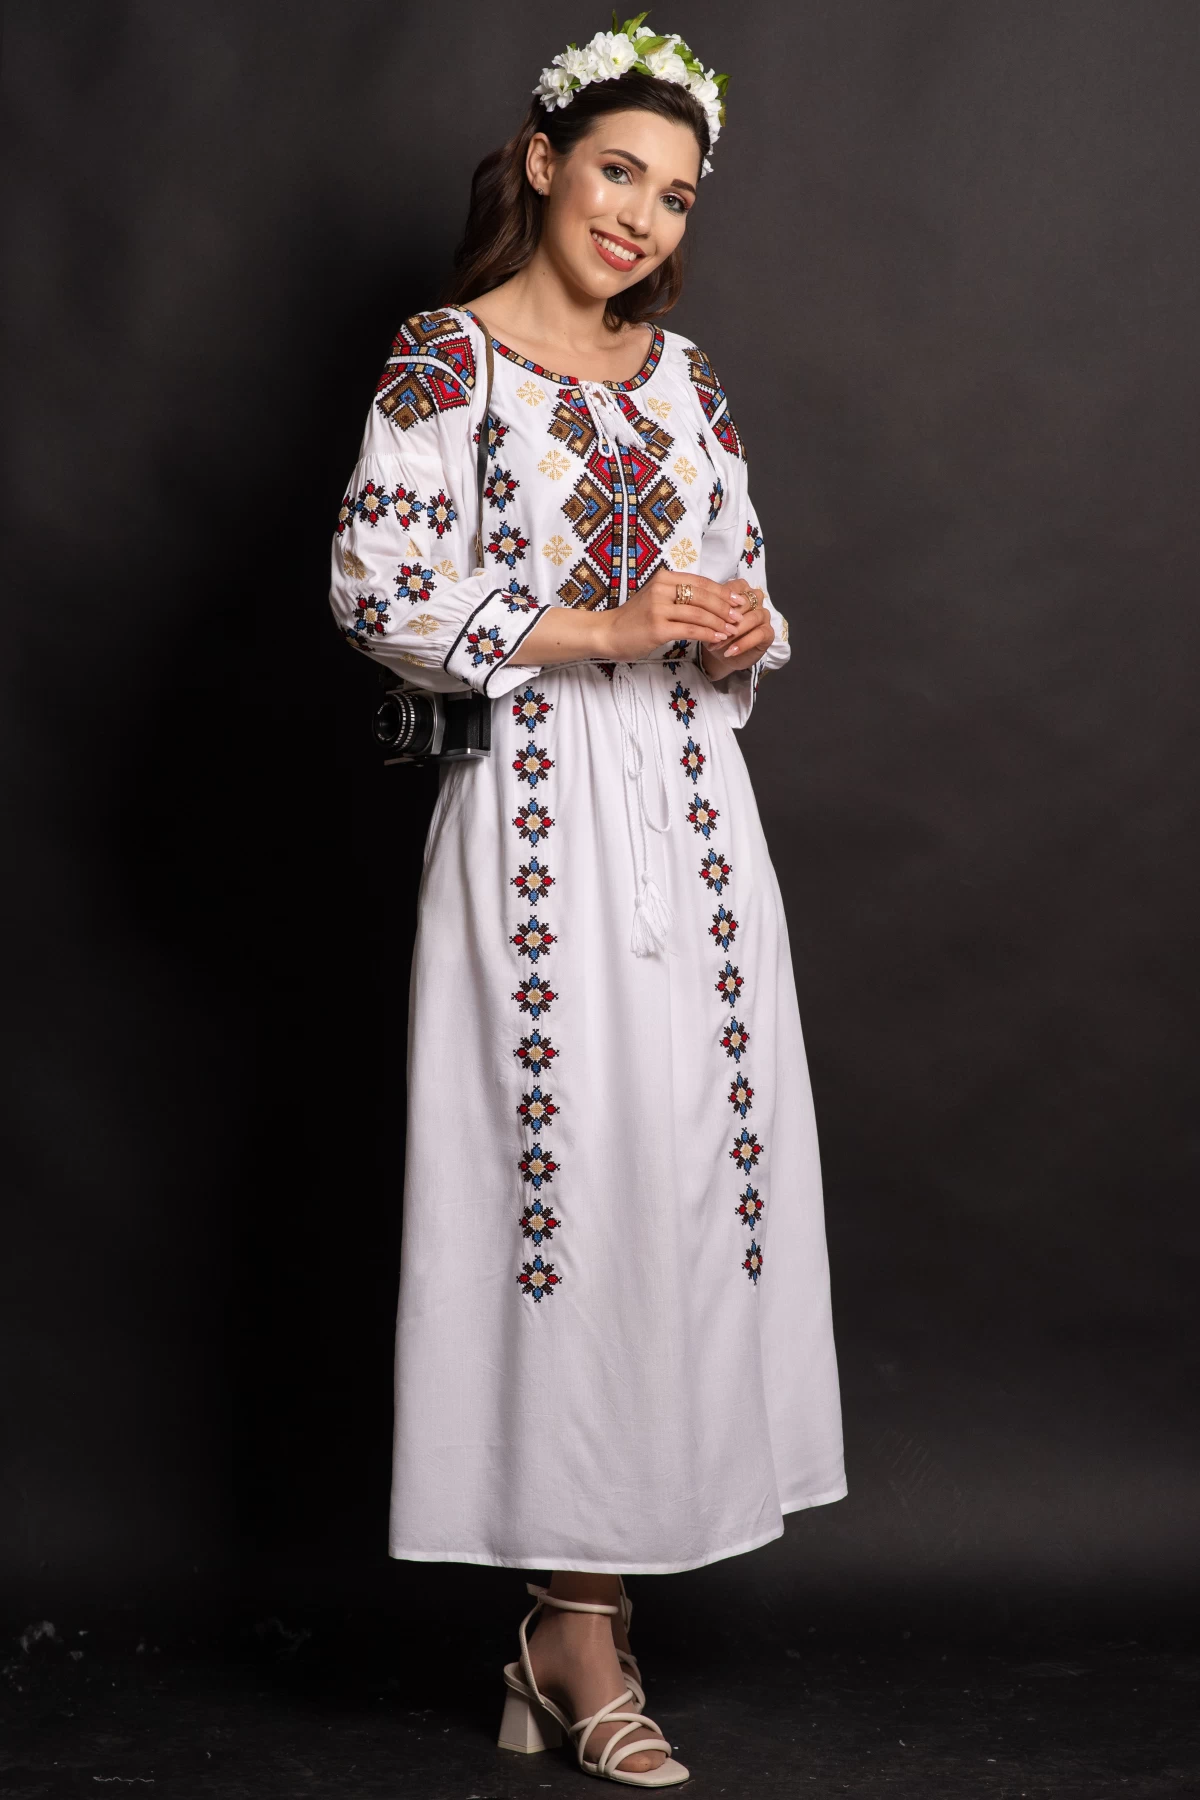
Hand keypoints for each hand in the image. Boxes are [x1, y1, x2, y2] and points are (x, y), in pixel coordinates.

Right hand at [593, 567, 744, 661]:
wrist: (608, 633)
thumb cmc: (635, 619)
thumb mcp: (657, 598)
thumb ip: (679, 595)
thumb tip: (711, 599)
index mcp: (664, 578)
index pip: (701, 582)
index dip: (723, 591)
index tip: (738, 600)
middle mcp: (662, 589)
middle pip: (703, 596)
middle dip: (725, 607)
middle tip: (739, 617)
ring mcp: (658, 608)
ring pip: (699, 613)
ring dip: (719, 622)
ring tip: (732, 630)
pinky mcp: (657, 627)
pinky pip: (690, 629)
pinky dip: (707, 634)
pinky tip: (717, 638)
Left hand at [700, 579, 773, 677]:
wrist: (722, 655)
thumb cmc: (716, 631)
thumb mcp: (709, 618)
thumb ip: (710, 609)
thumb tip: (704, 607)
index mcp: (742, 589)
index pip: (734, 588)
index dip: (721, 601)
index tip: (706, 613)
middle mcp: (756, 599)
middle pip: (744, 603)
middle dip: (726, 619)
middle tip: (710, 632)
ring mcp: (764, 615)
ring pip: (752, 618)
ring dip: (734, 633)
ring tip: (718, 645)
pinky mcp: (769, 632)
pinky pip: (759, 634)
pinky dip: (743, 644)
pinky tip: (731, 652)